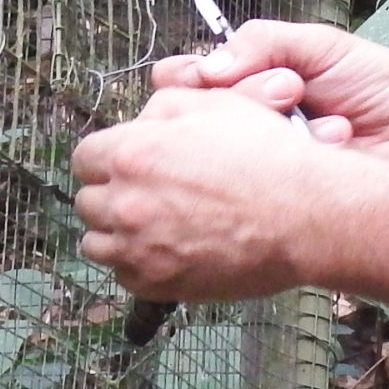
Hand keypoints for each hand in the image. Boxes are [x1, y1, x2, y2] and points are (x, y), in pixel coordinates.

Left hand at [71, 85, 331, 300]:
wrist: (305, 215)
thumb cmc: (266, 157)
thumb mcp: (215, 104)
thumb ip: (163, 107)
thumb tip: (140, 123)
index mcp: (132, 153)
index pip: (84, 158)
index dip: (106, 157)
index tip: (123, 163)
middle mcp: (126, 203)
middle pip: (87, 202)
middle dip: (110, 194)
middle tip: (144, 193)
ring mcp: (140, 249)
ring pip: (97, 244)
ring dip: (116, 233)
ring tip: (151, 225)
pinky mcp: (159, 284)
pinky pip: (124, 276)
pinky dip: (137, 264)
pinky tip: (166, 248)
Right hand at [150, 20, 388, 161]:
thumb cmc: (380, 86)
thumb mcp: (319, 45)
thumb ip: (261, 43)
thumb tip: (209, 65)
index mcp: (251, 82)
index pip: (189, 81)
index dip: (192, 79)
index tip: (215, 76)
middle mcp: (249, 125)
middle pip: (196, 118)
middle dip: (239, 99)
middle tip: (288, 92)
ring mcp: (262, 164)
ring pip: (224, 152)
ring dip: (271, 126)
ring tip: (321, 119)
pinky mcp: (282, 196)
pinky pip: (260, 180)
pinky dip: (296, 157)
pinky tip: (332, 143)